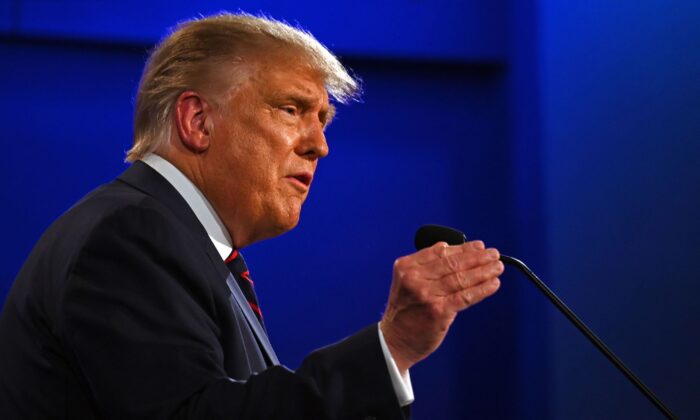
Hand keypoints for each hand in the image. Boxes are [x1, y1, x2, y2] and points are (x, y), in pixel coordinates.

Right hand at [380, 240, 502, 372]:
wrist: (395, 340)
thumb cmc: (404, 311)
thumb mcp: (406, 281)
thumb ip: (426, 265)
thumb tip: (450, 248)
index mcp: (406, 266)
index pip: (440, 252)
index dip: (463, 248)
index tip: (478, 246)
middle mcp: (415, 278)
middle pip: (452, 263)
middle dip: (477, 257)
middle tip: (493, 254)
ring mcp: (426, 294)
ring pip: (461, 278)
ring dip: (483, 271)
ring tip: (497, 267)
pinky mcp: (438, 311)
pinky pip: (465, 296)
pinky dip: (482, 289)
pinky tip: (493, 284)